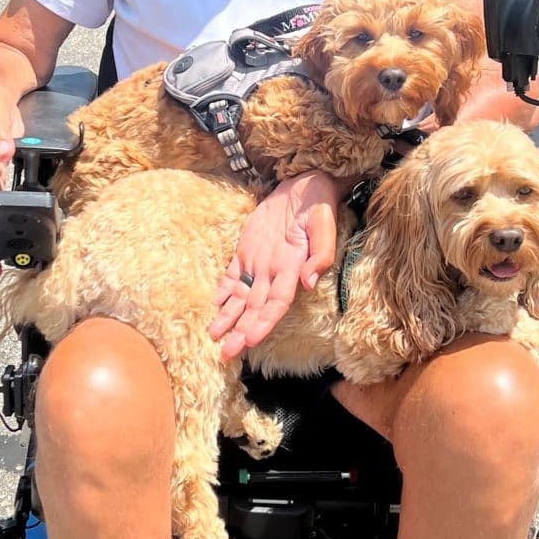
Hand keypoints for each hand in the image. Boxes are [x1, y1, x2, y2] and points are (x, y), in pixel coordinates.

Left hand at [209, 171, 340, 360]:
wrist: (306, 185)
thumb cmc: (318, 205)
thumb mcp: (324, 226)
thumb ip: (320, 255)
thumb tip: (308, 283)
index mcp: (293, 267)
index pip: (277, 303)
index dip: (264, 322)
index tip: (250, 341)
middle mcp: (275, 271)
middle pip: (256, 307)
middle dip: (241, 331)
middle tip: (226, 353)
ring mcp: (259, 262)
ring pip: (242, 296)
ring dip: (228, 316)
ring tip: (214, 336)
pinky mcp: (247, 250)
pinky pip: (233, 275)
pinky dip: (223, 291)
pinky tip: (214, 306)